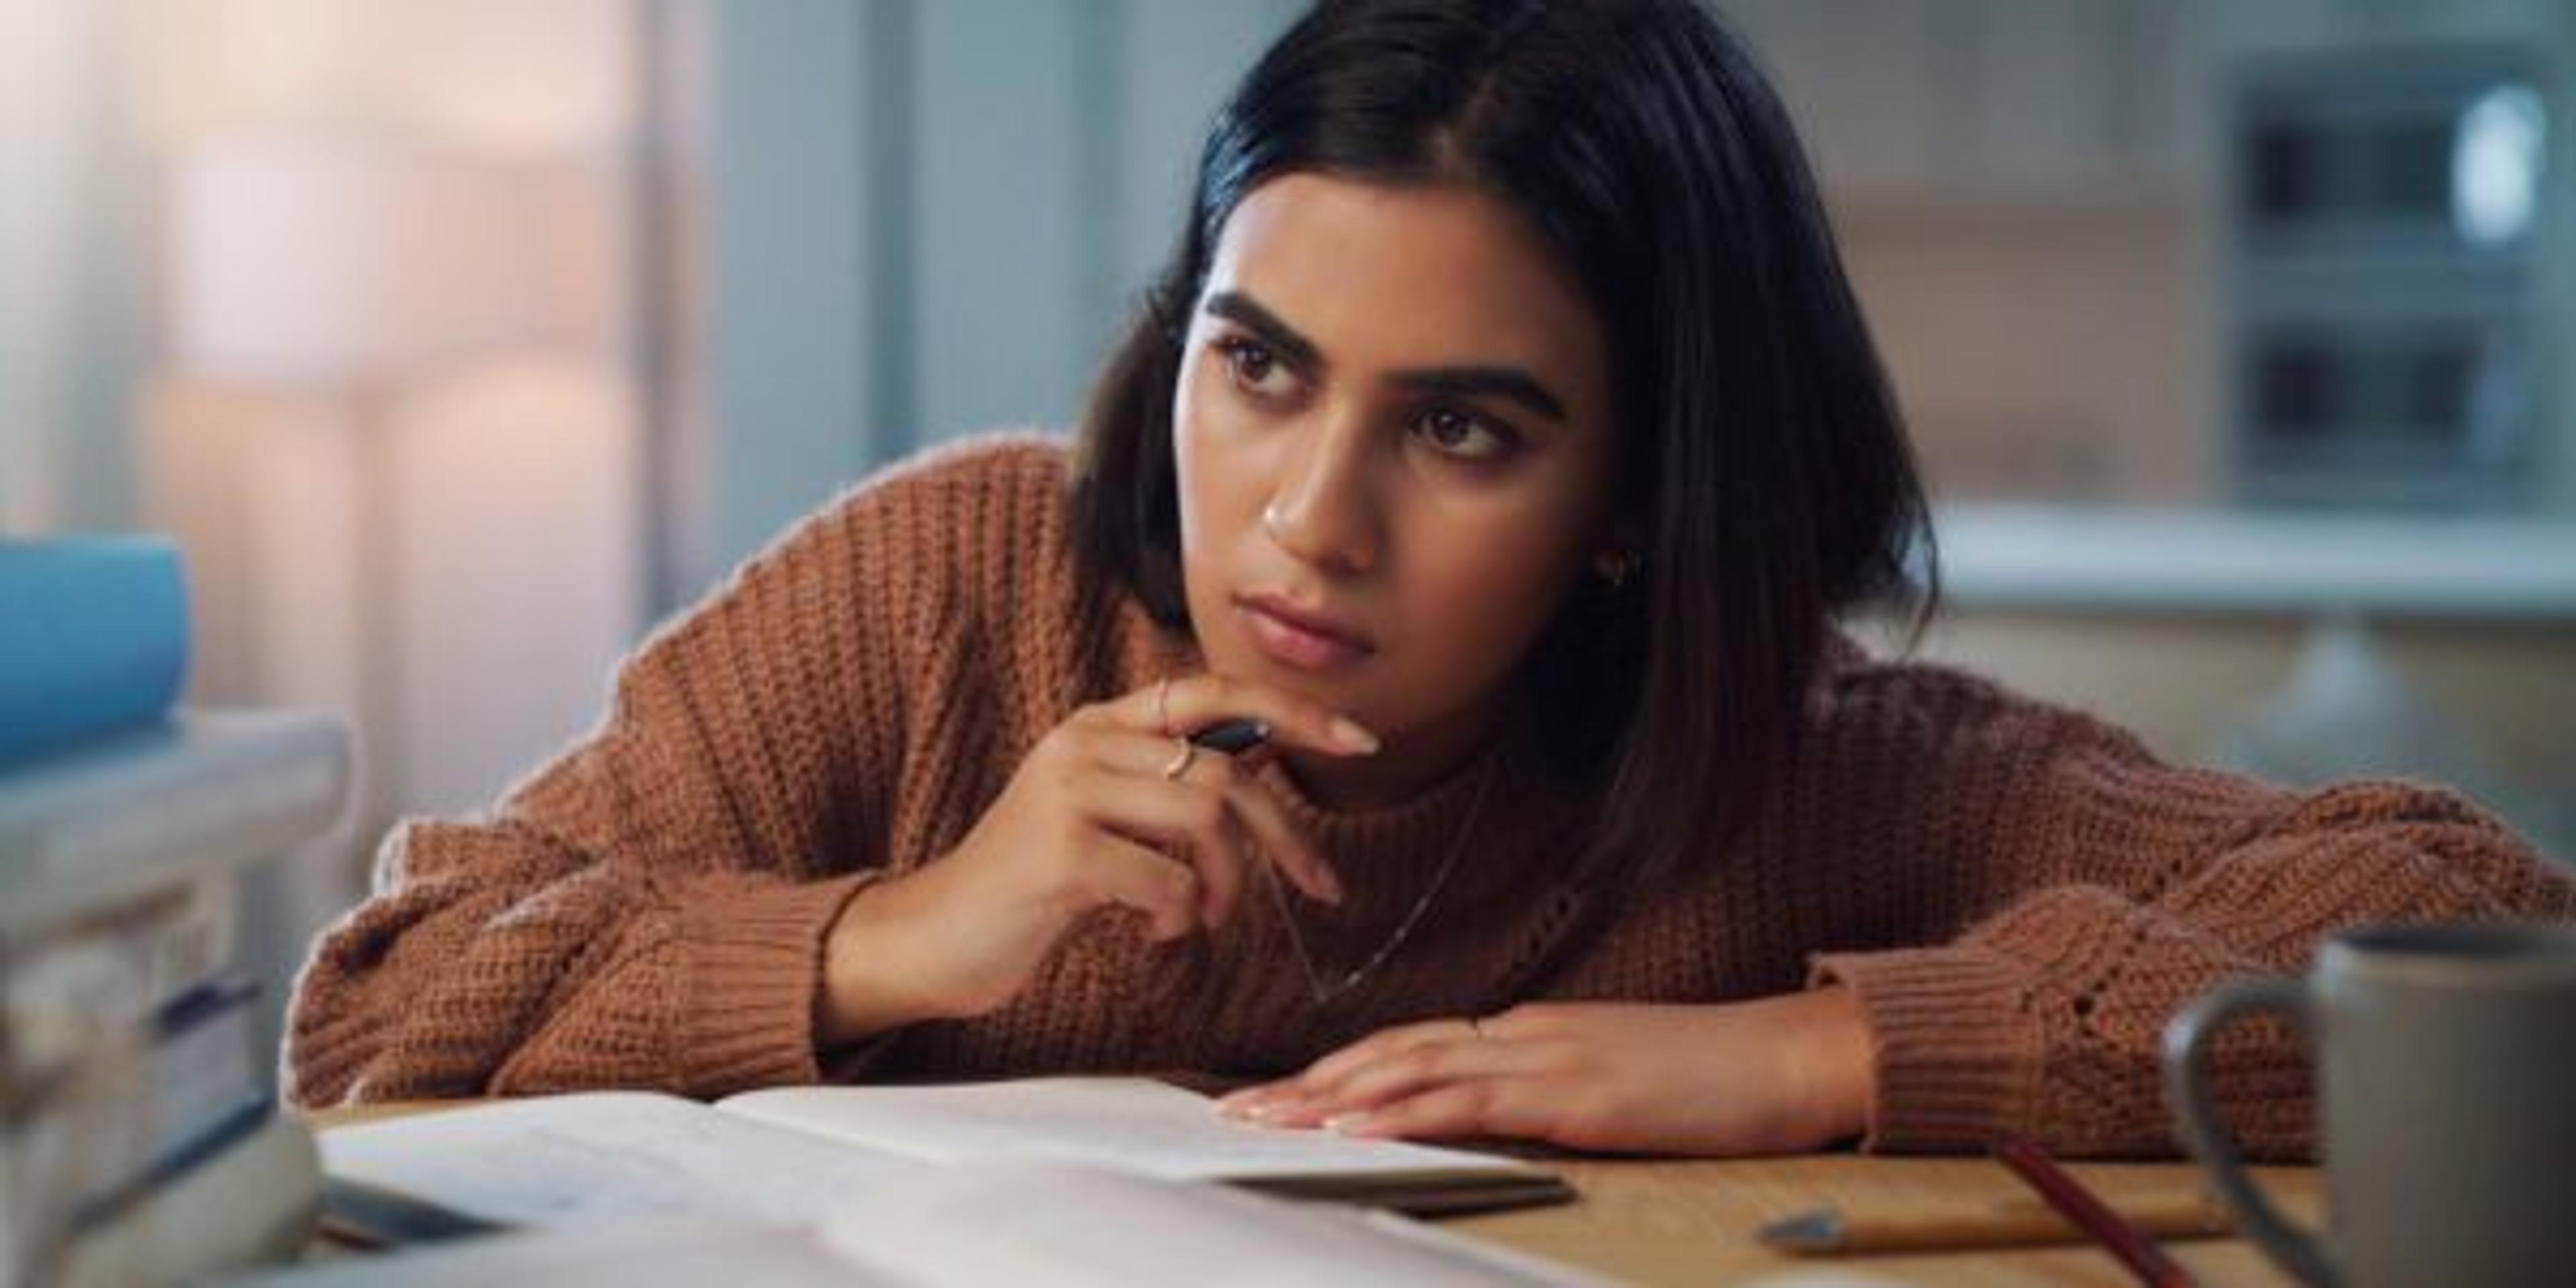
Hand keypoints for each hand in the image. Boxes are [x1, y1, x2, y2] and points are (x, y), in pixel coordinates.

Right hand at [816, 676, 1380, 1045]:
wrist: (931, 940)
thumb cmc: (1029, 889)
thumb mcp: (1103, 819)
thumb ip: (1167, 783)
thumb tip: (1261, 750)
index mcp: (1097, 727)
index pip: (1212, 691)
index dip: (1294, 710)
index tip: (1362, 740)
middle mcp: (1082, 744)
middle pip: (1225, 771)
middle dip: (1287, 836)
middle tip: (1322, 886)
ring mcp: (1068, 794)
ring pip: (1207, 817)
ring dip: (1230, 885)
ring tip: (1205, 922)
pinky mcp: (1061, 854)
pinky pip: (1168, 880)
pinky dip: (1181, 917)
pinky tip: (1154, 935)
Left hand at [1213, 991, 1875, 1155]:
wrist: (1790, 1057)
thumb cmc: (1713, 1078)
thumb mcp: (1613, 1082)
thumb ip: (1548, 1093)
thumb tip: (1490, 1118)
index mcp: (1529, 1032)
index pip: (1411, 1048)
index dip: (1337, 1069)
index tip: (1274, 1093)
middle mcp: (1524, 1034)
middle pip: (1391, 1052)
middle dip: (1305, 1081)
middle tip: (1230, 1109)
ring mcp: (1548, 1058)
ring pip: (1414, 1069)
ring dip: (1331, 1095)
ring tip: (1265, 1119)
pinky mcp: (1576, 1093)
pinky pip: (1471, 1100)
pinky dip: (1403, 1112)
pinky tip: (1357, 1127)